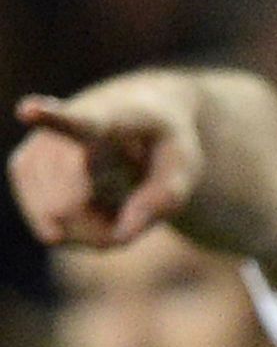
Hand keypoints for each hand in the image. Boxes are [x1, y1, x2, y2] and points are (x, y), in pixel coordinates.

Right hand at [8, 74, 205, 246]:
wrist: (134, 118)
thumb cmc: (162, 144)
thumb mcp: (184, 166)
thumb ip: (164, 198)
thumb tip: (119, 236)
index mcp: (110, 118)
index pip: (79, 121)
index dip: (50, 117)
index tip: (30, 110)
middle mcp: (62, 129)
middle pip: (68, 206)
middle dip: (102, 228)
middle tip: (133, 215)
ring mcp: (37, 148)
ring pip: (55, 224)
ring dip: (92, 231)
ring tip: (116, 200)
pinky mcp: (22, 168)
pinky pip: (48, 228)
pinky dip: (76, 231)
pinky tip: (93, 203)